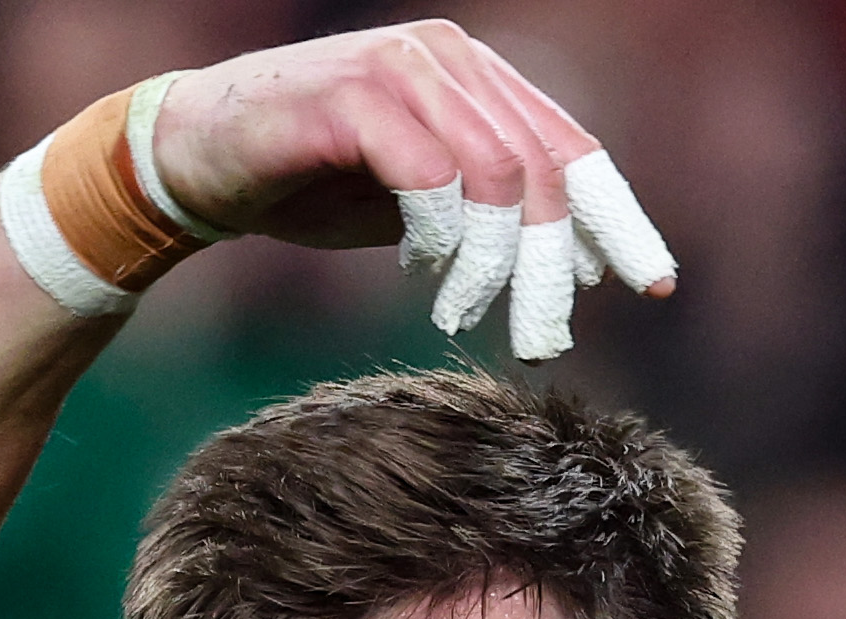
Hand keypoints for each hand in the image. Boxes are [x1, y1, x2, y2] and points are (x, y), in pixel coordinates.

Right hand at [147, 25, 675, 356]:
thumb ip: (489, 217)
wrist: (194, 157)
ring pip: (494, 174)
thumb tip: (572, 267)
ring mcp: (401, 66)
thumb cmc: (309, 179)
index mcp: (478, 75)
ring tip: (469, 314)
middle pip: (541, 167)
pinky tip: (421, 272)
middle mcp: (448, 56)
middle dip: (554, 263)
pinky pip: (428, 173)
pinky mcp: (351, 96)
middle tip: (545, 336)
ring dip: (493, 261)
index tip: (651, 286)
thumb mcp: (421, 204)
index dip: (616, 219)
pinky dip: (437, 234)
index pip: (571, 148)